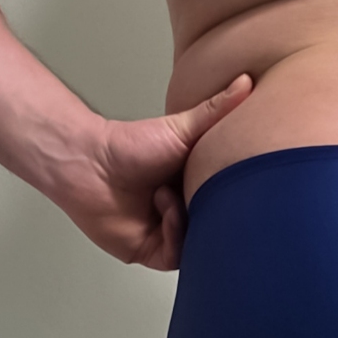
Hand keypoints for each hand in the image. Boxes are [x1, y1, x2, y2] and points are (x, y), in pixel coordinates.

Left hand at [54, 74, 253, 268]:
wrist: (89, 163)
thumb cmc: (130, 145)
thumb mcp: (185, 127)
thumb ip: (218, 109)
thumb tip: (248, 80)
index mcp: (197, 189)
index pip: (230, 204)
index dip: (237, 198)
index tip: (240, 182)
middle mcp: (186, 214)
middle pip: (217, 228)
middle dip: (218, 216)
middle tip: (212, 194)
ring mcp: (169, 235)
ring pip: (198, 246)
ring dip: (191, 222)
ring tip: (172, 194)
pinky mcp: (151, 251)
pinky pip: (175, 256)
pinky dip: (175, 235)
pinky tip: (164, 209)